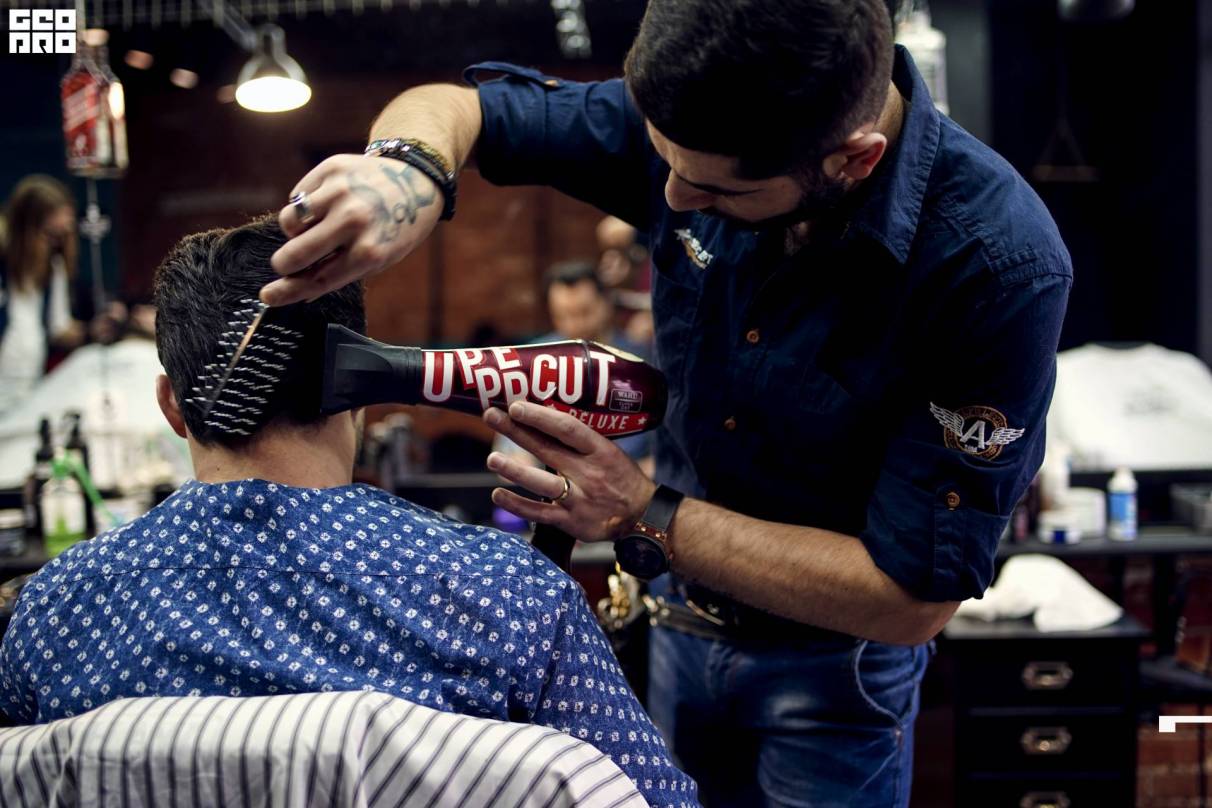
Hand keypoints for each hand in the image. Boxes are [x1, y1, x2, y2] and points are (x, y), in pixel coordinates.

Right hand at [262, 154, 443, 305]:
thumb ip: (339, 273)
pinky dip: (304, 206)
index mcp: (370, 252)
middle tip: (286, 264)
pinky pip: (297, 196)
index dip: (289, 292)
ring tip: (316, 228)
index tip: (267, 296)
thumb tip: (294, 290)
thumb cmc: (393, 229)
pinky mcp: (331, 169)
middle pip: (296, 252)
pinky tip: (326, 205)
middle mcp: (353, 221)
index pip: (319, 279)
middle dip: (284, 264)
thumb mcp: (378, 259)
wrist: (415, 182)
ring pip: (289, 222)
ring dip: (295, 232)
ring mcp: (341, 192)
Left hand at [483, 402, 656, 542]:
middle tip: (491, 416)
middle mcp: (588, 473)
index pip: (567, 428)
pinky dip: (518, 505)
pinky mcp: (572, 522)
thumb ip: (581, 440)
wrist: (642, 516)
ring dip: (514, 470)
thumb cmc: (621, 477)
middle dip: (516, 431)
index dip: (540, 416)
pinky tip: (498, 495)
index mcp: (600, 450)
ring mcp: (579, 499)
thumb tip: (543, 418)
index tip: (516, 405)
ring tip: (492, 460)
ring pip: (542, 484)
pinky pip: (541, 513)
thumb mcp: (610, 451)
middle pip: (547, 449)